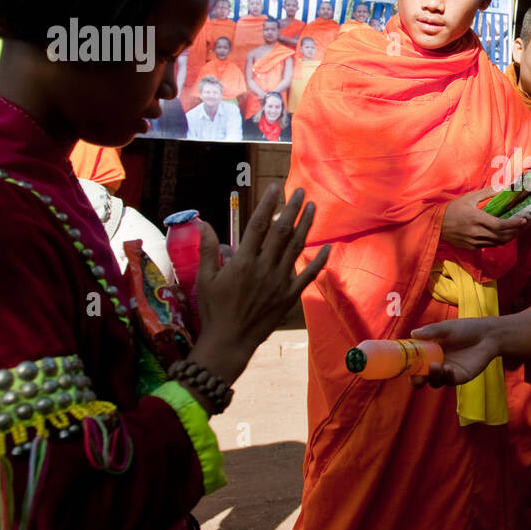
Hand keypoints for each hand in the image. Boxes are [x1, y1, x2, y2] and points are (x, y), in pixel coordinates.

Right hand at [190, 184, 328, 382]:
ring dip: (306, 226)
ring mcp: (279, 282)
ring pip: (296, 248)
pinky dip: (319, 260)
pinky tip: (327, 246)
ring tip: (313, 207)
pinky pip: (308, 275)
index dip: (268, 205)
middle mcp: (264, 268)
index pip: (258, 225)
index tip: (275, 188)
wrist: (230, 341)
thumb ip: (207, 249)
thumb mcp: (205, 278)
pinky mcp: (290, 296)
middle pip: (281, 232)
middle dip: (293, 209)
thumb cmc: (214, 309)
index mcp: (243, 262)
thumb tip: (203, 222)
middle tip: (301, 191)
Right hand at [411, 317, 500, 386]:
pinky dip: (447, 376)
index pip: (414, 362)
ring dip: (432, 377)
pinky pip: (449, 381)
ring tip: (435, 366)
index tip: (402, 365)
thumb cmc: (467, 328)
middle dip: (417, 380)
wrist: (489, 334)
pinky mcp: (460, 376)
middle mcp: (437, 363)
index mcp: (430, 351)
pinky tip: (449, 368)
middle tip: (416, 378)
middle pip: (422, 377)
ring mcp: (448, 371)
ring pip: (434, 382)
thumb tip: (413, 333)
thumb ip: (431, 331)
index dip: (407, 365)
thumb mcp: (447, 327)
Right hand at [440, 186, 526, 248]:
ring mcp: (474, 241)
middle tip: (525, 224)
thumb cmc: (452, 209)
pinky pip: (490, 245)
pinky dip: (500, 240)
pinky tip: (505, 234)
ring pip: (498, 243)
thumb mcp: (469, 197)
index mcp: (476, 219)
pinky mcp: (472, 247)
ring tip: (518, 229)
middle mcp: (476, 232)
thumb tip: (502, 188)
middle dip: (516, 231)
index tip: (524, 220)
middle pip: (502, 236)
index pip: (500, 225)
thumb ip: (487, 193)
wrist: (435, 224)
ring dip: (510, 237)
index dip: (514, 224)